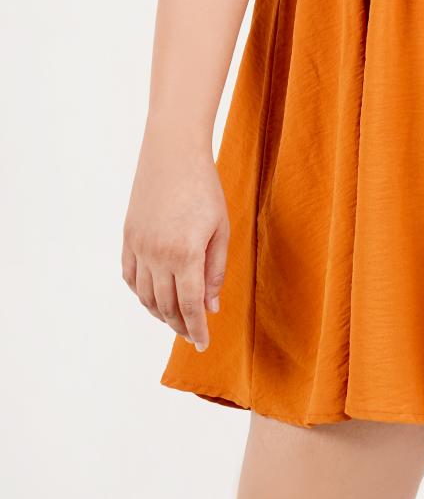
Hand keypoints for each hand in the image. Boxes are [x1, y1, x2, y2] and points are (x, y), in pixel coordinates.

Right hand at [121, 126, 228, 351]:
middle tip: (192, 333)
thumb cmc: (205, 188)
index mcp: (184, 254)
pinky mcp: (128, 237)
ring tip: (176, 320)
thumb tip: (212, 306)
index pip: (189, 305)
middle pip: (166, 305)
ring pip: (145, 296)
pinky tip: (153, 298)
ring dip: (160, 313)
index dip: (196, 328)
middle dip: (180, 324)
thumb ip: (215, 270)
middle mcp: (157, 256)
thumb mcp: (220, 229)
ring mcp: (138, 247)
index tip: (203, 343)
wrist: (173, 154)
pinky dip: (141, 293)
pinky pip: (130, 277)